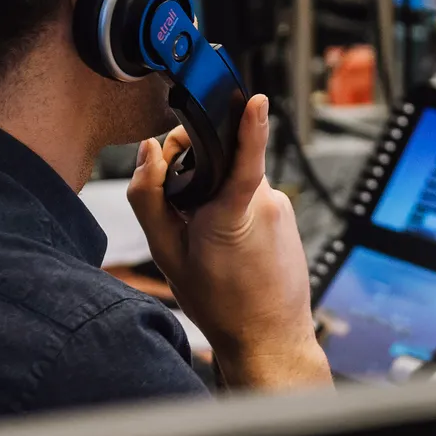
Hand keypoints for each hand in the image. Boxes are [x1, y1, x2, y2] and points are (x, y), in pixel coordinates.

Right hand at [128, 94, 330, 390]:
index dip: (251, 125)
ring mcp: (281, 207)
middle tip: (179, 206)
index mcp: (232, 212)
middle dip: (195, 170)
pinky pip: (252, 195)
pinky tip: (228, 242)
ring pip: (236, 179)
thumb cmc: (218, 301)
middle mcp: (265, 202)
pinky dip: (233, 206)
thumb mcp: (167, 254)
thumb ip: (149, 198)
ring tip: (205, 235)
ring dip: (214, 193)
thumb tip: (148, 153)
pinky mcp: (287, 214)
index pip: (245, 158)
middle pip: (222, 161)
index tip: (257, 100)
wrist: (267, 336)